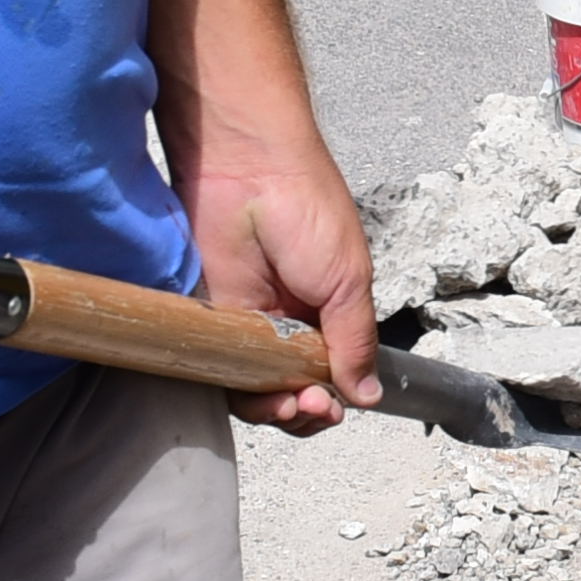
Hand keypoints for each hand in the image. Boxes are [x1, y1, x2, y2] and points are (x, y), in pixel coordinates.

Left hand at [186, 144, 382, 437]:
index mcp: (327, 311)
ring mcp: (248, 321)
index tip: (338, 405)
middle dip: (309, 410)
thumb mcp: (348, 282)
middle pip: (295, 389)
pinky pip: (222, 371)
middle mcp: (288, 321)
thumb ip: (356, 342)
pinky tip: (263, 393)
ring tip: (295, 403)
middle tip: (317, 406)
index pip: (332, 374)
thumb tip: (369, 395)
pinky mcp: (211, 319)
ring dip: (280, 408)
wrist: (245, 170)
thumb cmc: (305, 207)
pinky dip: (243, 391)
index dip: (335, 398)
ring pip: (259, 389)